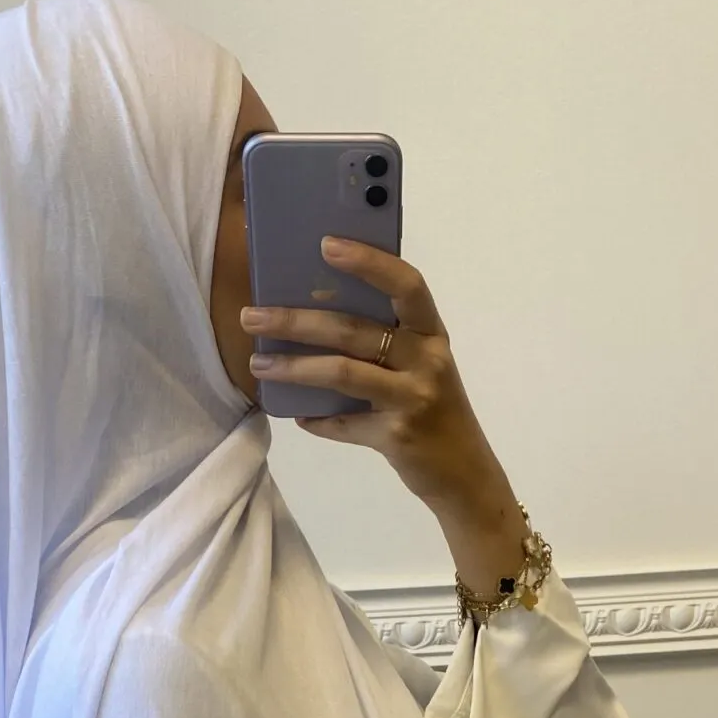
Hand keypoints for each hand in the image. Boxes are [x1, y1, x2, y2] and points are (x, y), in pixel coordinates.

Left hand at [239, 238, 507, 519]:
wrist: (465, 473)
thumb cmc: (435, 409)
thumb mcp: (421, 365)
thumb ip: (387, 339)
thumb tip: (316, 312)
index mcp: (432, 333)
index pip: (406, 284)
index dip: (369, 262)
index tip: (326, 244)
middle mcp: (427, 360)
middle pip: (355, 329)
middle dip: (297, 320)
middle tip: (252, 315)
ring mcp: (413, 398)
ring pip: (343, 372)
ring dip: (294, 367)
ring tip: (259, 363)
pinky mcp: (397, 436)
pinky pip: (345, 423)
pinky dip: (317, 420)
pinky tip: (299, 415)